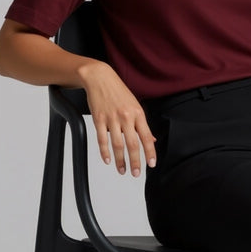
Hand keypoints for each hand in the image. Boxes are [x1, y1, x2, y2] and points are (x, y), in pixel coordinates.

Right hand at [79, 62, 156, 176]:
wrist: (100, 78)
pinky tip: (108, 160)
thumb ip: (142, 125)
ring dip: (120, 160)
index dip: (150, 152)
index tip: (151, 164)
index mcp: (138, 114)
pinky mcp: (98, 119)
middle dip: (135, 161)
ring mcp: (112, 118)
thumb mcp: (135, 106)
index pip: (147, 137)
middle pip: (132, 144)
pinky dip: (104, 152)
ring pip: (117, 144)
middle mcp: (126, 117)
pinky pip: (102, 139)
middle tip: (136, 173)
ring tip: (122, 170)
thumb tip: (151, 140)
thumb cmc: (119, 92)